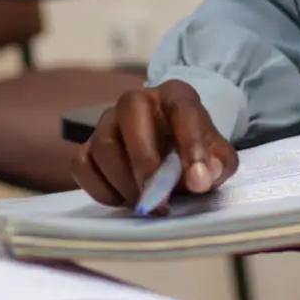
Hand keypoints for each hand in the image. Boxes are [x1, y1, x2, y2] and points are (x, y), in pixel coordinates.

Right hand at [72, 80, 238, 207]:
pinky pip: (81, 164)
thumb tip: (203, 177)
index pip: (183, 108)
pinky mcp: (88, 146)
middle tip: (158, 198)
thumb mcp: (216, 154)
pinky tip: (122, 200)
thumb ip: (218, 163)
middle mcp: (136, 100)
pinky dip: (99, 188)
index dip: (191, 143)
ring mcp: (107, 122)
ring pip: (102, 143)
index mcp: (175, 96)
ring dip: (123, 181)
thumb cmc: (192, 148)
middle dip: (144, 160)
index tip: (199, 181)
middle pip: (129, 111)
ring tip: (145, 204)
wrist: (169, 145)